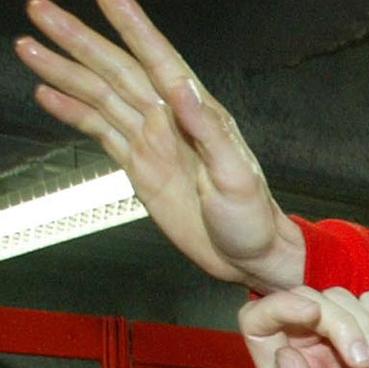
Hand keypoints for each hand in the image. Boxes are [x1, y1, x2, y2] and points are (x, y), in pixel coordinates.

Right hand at [15, 0, 303, 290]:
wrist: (248, 257)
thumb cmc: (253, 219)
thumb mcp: (238, 177)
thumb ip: (210, 132)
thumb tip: (184, 91)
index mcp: (199, 116)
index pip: (160, 62)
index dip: (134, 28)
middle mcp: (171, 121)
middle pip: (117, 69)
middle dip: (79, 39)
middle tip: (42, 10)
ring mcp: (152, 142)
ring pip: (100, 95)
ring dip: (65, 70)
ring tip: (30, 46)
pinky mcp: (139, 166)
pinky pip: (100, 131)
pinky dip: (72, 111)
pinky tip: (48, 94)